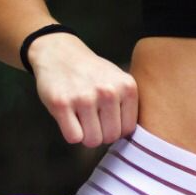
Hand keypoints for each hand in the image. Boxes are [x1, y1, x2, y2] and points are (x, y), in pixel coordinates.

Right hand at [29, 33, 138, 147]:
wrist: (60, 54)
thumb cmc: (92, 73)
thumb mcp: (118, 80)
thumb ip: (127, 104)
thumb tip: (135, 139)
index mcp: (127, 86)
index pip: (128, 129)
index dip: (116, 128)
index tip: (107, 118)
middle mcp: (108, 91)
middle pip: (110, 137)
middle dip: (100, 133)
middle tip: (92, 117)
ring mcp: (85, 97)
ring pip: (92, 141)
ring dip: (85, 134)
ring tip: (81, 114)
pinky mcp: (62, 104)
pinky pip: (74, 138)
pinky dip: (70, 132)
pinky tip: (69, 115)